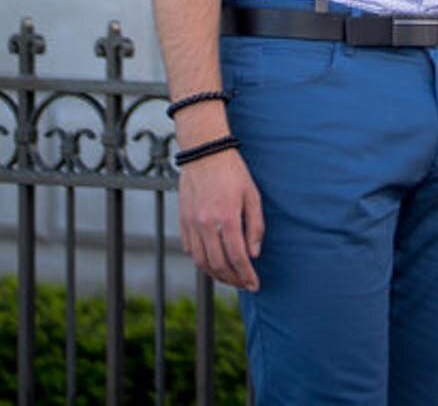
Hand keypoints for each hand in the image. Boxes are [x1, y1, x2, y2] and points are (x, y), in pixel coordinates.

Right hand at [177, 147, 263, 289]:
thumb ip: (255, 225)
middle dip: (233, 280)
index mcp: (227, 217)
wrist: (205, 152)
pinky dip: (201, 261)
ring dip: (216, 275)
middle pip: (218, 265)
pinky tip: (212, 262)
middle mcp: (206, 224)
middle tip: (244, 284)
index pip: (238, 257)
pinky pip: (190, 250)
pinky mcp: (182, 221)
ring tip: (230, 278)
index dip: (247, 275)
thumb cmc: (232, 171)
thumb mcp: (252, 194)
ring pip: (201, 262)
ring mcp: (192, 223)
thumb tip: (254, 254)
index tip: (255, 285)